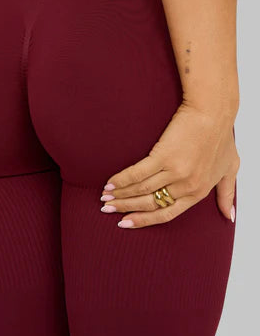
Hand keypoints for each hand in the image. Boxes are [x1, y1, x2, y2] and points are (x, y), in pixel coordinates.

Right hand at [100, 102, 239, 228]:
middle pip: (149, 203)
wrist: (213, 112)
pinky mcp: (164, 156)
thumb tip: (229, 216)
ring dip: (120, 195)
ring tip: (105, 196)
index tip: (126, 222)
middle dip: (125, 208)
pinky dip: (122, 179)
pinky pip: (138, 173)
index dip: (143, 220)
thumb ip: (227, 194)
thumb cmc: (221, 136)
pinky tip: (111, 183)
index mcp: (199, 192)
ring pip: (141, 190)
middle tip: (108, 209)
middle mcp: (186, 186)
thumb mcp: (230, 168)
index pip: (166, 214)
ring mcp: (175, 172)